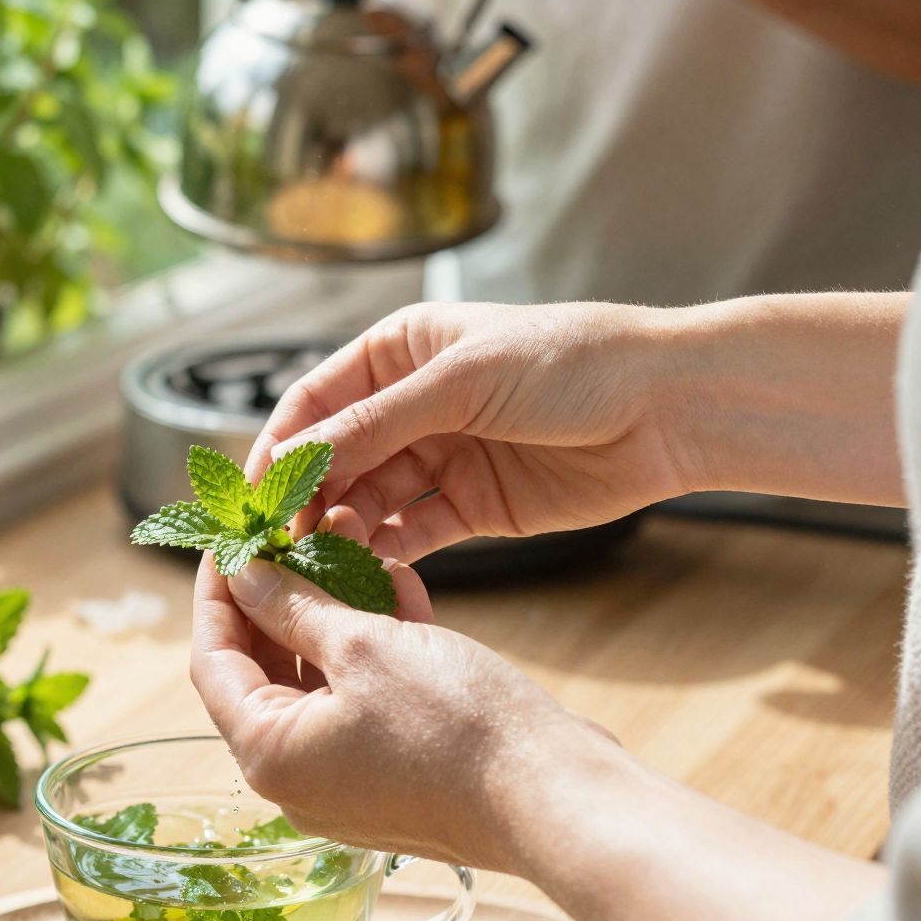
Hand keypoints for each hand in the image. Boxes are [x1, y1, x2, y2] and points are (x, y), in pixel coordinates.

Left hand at [191, 526, 607, 868]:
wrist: (554, 794)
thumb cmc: (455, 727)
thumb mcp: (363, 646)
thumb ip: (296, 606)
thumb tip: (246, 575)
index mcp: (270, 755)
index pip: (212, 662)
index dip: (217, 592)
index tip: (230, 536)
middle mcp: (300, 776)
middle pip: (265, 668)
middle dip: (284, 591)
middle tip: (294, 527)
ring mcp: (351, 777)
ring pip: (323, 674)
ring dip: (337, 606)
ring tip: (353, 539)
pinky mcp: (399, 769)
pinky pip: (369, 695)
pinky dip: (378, 642)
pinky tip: (398, 583)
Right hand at [250, 301, 697, 562]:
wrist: (666, 407)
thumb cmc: (571, 363)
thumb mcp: (462, 380)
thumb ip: (377, 422)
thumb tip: (300, 457)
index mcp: (401, 350)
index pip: (316, 400)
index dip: (281, 445)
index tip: (254, 494)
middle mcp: (413, 403)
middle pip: (336, 456)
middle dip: (308, 497)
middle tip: (285, 542)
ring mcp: (444, 457)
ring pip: (370, 500)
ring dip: (345, 528)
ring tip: (332, 555)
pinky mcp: (475, 508)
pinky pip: (415, 534)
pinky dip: (388, 554)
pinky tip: (370, 571)